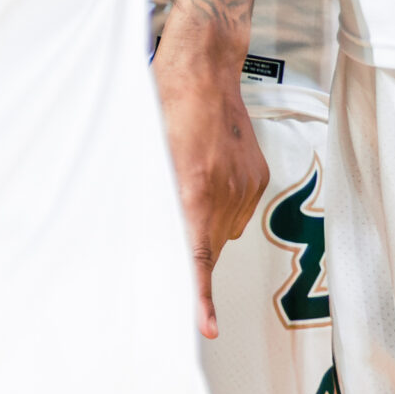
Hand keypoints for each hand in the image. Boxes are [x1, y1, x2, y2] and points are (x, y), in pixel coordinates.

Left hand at [151, 28, 269, 337]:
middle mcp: (224, 193)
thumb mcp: (143, 148)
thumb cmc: (163, 99)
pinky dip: (223, 202)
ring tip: (188, 182)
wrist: (202, 66)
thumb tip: (137, 224)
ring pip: (225, 228)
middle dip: (191, 248)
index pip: (197, 257)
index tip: (206, 327)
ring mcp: (244, 185)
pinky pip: (239, 207)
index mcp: (191, 188)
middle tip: (168, 232)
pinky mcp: (257, 176)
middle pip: (208, 245)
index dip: (200, 297)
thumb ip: (146, 189)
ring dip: (206, 221)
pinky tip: (207, 171)